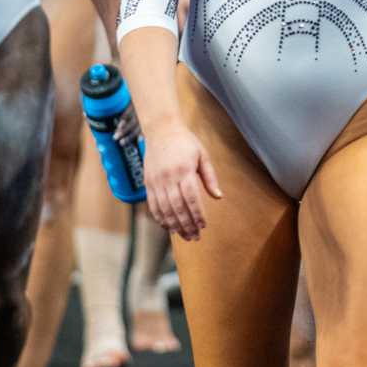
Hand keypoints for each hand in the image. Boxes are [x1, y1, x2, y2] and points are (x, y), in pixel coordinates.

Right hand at [141, 117, 221, 240]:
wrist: (161, 129)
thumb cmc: (185, 142)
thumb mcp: (202, 155)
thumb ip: (210, 177)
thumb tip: (218, 197)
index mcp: (184, 170)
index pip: (191, 199)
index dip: (197, 215)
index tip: (203, 226)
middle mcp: (168, 177)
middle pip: (177, 207)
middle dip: (187, 225)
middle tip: (195, 237)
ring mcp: (156, 181)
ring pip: (164, 209)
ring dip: (174, 225)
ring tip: (184, 235)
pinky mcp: (148, 183)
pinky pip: (152, 205)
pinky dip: (160, 218)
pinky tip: (168, 226)